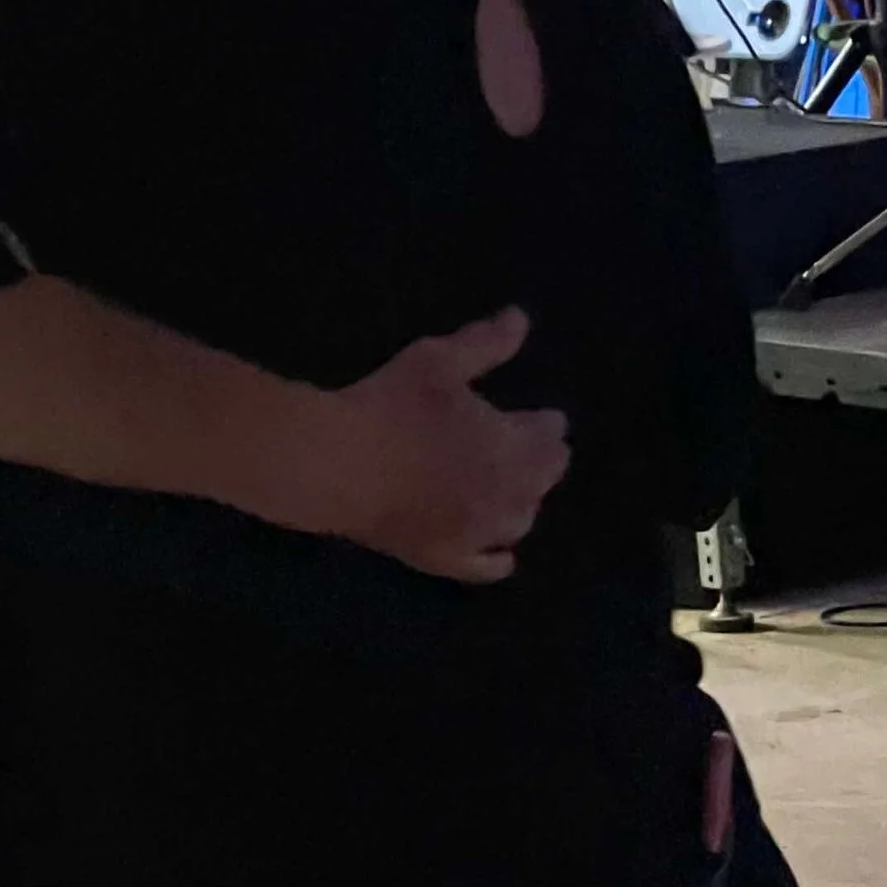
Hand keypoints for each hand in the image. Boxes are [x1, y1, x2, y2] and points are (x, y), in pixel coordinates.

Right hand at [325, 308, 569, 582]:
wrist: (338, 466)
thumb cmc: (390, 407)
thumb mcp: (438, 361)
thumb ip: (485, 343)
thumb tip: (520, 319)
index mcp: (511, 447)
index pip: (546, 438)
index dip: (547, 426)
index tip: (548, 418)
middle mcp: (505, 496)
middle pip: (541, 481)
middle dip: (542, 461)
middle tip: (535, 448)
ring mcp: (476, 534)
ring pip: (519, 523)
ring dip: (525, 502)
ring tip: (516, 489)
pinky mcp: (444, 559)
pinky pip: (486, 567)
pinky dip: (500, 559)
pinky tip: (504, 555)